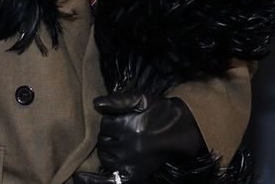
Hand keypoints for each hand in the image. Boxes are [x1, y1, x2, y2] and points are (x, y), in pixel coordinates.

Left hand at [85, 90, 205, 182]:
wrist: (181, 130)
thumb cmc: (161, 112)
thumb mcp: (141, 99)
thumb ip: (118, 100)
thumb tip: (96, 103)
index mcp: (127, 126)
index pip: (105, 124)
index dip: (111, 121)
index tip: (119, 120)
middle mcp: (127, 145)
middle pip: (103, 141)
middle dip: (108, 135)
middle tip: (119, 132)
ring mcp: (130, 161)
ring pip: (105, 157)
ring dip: (107, 150)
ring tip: (118, 145)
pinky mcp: (135, 173)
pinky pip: (113, 175)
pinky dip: (104, 173)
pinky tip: (93, 171)